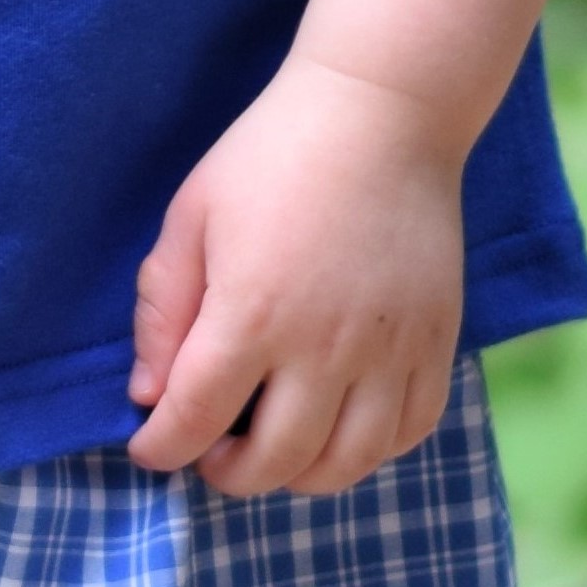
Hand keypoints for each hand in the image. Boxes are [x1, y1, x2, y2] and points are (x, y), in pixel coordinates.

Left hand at [124, 54, 467, 496]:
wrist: (381, 111)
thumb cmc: (272, 156)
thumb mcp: (193, 215)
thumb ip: (162, 310)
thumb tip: (148, 396)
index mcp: (253, 312)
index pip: (195, 419)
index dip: (161, 448)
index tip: (149, 448)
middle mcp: (326, 347)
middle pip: (272, 462)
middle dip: (226, 474)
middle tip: (210, 451)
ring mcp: (390, 351)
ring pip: (345, 465)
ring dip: (297, 476)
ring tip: (272, 447)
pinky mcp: (437, 342)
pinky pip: (409, 433)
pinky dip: (370, 451)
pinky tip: (339, 424)